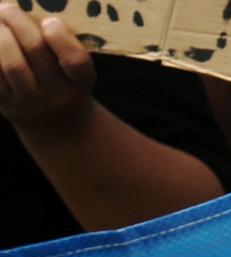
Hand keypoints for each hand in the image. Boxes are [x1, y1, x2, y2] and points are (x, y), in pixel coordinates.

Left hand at [0, 1, 95, 134]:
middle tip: (7, 9)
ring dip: (0, 35)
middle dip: (18, 21)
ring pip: (11, 63)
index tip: (50, 22)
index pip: (75, 60)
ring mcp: (28, 102)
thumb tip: (23, 10)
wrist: (57, 126)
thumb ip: (59, 46)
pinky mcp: (4, 103)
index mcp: (79, 83)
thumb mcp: (73, 73)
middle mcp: (56, 96)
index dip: (60, 36)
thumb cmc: (62, 84)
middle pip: (35, 50)